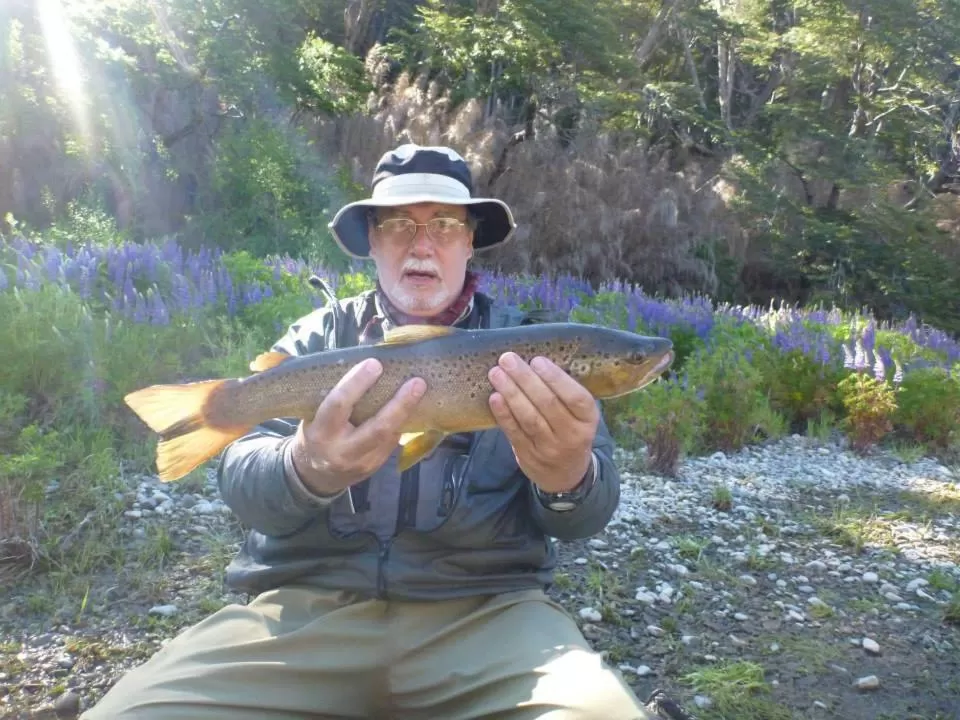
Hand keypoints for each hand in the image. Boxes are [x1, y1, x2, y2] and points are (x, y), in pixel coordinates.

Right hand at [291, 358, 426, 494]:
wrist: (314, 473)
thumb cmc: (315, 431)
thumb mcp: (313, 414)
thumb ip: (333, 392)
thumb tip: (364, 358)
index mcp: (320, 431)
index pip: (338, 404)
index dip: (356, 382)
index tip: (375, 363)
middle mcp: (341, 450)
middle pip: (377, 427)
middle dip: (399, 404)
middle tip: (417, 382)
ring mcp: (360, 463)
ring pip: (390, 437)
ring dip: (407, 412)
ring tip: (420, 390)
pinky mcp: (373, 468)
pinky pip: (392, 443)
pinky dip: (400, 424)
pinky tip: (410, 408)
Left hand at [488, 352, 598, 492]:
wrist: (566, 474)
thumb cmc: (570, 430)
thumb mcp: (579, 415)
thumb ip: (564, 392)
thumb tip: (533, 361)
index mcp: (588, 419)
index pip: (576, 397)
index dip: (556, 378)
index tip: (536, 360)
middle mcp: (572, 435)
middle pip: (548, 404)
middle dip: (525, 379)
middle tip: (508, 359)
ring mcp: (550, 449)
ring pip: (529, 418)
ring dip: (511, 393)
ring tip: (496, 373)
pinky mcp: (529, 457)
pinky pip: (514, 432)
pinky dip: (503, 414)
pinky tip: (495, 397)